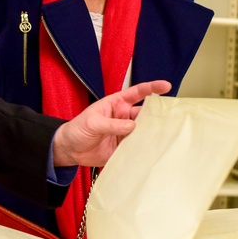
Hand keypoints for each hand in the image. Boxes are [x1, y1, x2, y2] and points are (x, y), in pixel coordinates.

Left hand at [52, 80, 171, 166]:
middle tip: (168, 121)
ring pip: (143, 132)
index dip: (152, 88)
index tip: (165, 86)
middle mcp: (124, 117)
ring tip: (161, 138)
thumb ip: (111, 124)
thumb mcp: (92, 122)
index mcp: (117, 104)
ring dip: (150, 134)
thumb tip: (132, 126)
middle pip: (144, 114)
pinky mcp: (123, 148)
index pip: (137, 93)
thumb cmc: (77, 129)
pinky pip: (136, 147)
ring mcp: (125, 133)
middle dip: (156, 116)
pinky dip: (143, 149)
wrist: (69, 150)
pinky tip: (150, 152)